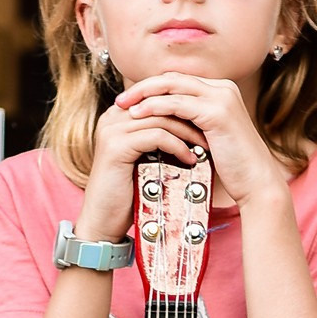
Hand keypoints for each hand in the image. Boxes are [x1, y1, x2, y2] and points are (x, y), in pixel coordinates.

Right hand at [78, 79, 204, 243]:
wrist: (103, 218)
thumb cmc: (128, 190)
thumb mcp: (145, 156)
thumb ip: (159, 137)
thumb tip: (194, 125)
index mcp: (119, 115)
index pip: (157, 99)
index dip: (184, 108)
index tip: (207, 122)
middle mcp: (112, 116)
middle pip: (160, 104)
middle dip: (189, 117)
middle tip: (212, 132)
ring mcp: (112, 130)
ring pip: (161, 118)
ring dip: (188, 133)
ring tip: (204, 148)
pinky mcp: (116, 145)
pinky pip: (156, 136)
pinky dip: (177, 146)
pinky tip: (189, 159)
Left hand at [113, 72, 288, 210]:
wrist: (255, 182)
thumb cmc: (231, 167)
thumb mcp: (206, 138)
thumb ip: (188, 123)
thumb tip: (159, 122)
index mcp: (220, 91)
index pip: (178, 81)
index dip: (152, 88)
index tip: (129, 101)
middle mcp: (223, 88)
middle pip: (173, 78)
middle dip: (143, 87)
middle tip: (120, 100)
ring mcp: (222, 97)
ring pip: (172, 86)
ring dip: (144, 94)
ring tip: (124, 106)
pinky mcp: (218, 111)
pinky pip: (177, 103)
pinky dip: (155, 106)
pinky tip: (138, 114)